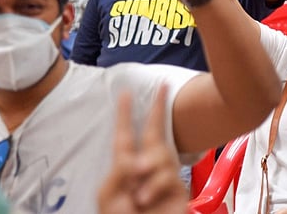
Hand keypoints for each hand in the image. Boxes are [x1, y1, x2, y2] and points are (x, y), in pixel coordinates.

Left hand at [97, 86, 186, 213]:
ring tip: (137, 196)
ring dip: (148, 169)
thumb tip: (137, 156)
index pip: (124, 135)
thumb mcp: (109, 195)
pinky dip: (154, 184)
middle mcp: (145, 169)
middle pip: (154, 133)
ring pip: (161, 154)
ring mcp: (163, 179)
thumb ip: (119, 169)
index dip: (125, 114)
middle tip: (162, 89)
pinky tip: (145, 199)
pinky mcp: (177, 190)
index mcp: (124, 168)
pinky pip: (167, 175)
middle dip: (157, 110)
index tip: (125, 93)